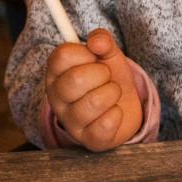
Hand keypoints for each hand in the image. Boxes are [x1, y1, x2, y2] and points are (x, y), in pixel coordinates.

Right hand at [43, 28, 144, 150]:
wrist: (125, 106)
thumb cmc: (109, 78)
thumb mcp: (107, 55)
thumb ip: (102, 41)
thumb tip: (97, 41)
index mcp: (56, 73)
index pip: (63, 55)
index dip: (85, 52)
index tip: (94, 57)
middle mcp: (57, 98)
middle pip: (76, 80)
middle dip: (102, 74)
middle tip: (106, 77)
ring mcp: (71, 121)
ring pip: (95, 102)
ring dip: (113, 93)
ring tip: (112, 93)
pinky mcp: (88, 140)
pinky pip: (106, 124)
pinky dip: (118, 114)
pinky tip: (114, 112)